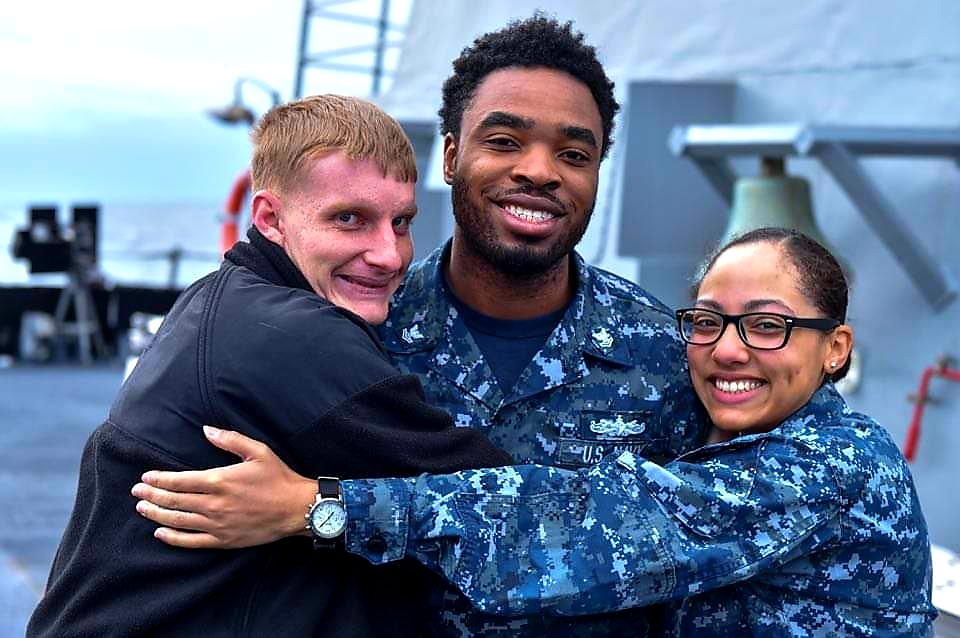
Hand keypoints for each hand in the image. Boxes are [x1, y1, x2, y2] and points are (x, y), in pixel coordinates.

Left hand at [131, 426, 316, 548]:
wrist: (297, 508)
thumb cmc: (279, 477)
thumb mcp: (258, 451)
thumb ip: (230, 439)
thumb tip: (205, 430)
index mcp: (220, 480)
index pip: (179, 480)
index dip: (159, 479)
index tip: (145, 477)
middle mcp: (214, 504)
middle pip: (173, 500)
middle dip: (151, 495)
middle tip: (136, 492)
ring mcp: (218, 524)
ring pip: (178, 520)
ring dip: (156, 514)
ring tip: (142, 508)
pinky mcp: (224, 540)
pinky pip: (192, 541)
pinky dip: (173, 537)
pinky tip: (161, 532)